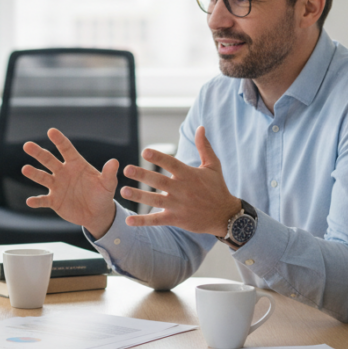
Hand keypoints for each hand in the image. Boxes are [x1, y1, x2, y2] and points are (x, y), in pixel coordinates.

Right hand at [21, 128, 118, 237]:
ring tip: (25, 169)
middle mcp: (63, 172)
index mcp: (76, 164)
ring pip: (43, 178)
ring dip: (34, 174)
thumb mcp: (108, 184)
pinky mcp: (54, 201)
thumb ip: (109, 173)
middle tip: (27, 145)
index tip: (51, 131)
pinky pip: (43, 200)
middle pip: (49, 160)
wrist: (97, 213)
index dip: (59, 140)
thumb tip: (114, 161)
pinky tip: (29, 201)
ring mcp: (57, 186)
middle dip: (38, 153)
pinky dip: (36, 201)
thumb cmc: (103, 194)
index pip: (66, 149)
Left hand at [118, 126, 240, 236]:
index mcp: (189, 174)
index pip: (171, 164)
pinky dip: (143, 221)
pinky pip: (157, 220)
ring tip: (123, 191)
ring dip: (138, 196)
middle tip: (127, 169)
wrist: (224, 215)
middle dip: (142, 175)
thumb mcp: (213, 166)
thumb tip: (200, 127)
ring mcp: (178, 205)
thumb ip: (204, 147)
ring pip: (155, 200)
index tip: (145, 151)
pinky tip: (128, 221)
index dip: (158, 157)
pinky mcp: (176, 219)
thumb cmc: (217, 187)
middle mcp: (182, 189)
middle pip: (159, 181)